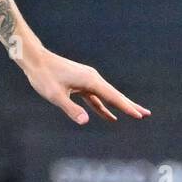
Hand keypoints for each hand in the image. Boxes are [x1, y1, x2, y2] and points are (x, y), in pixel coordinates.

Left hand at [23, 48, 150, 124]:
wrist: (35, 59)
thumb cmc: (44, 77)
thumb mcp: (56, 96)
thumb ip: (71, 109)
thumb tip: (85, 121)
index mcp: (90, 80)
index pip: (112, 97)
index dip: (126, 107)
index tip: (139, 115)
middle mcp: (92, 78)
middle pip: (115, 95)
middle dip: (130, 105)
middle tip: (146, 114)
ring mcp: (87, 80)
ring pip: (107, 96)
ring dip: (119, 106)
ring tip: (134, 114)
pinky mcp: (81, 83)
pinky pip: (96, 97)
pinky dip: (103, 107)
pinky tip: (110, 116)